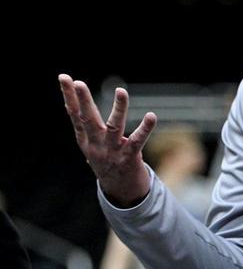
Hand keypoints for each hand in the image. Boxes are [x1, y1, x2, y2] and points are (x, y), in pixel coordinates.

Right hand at [59, 75, 155, 205]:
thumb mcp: (93, 145)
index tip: (64, 77)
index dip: (69, 96)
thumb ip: (87, 127)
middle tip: (78, 82)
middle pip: (87, 119)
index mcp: (85, 139)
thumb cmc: (108, 162)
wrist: (120, 191)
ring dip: (118, 108)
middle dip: (83, 100)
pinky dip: (145, 128)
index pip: (74, 114)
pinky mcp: (129, 158)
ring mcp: (112, 152)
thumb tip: (74, 107)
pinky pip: (137, 141)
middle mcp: (95, 144)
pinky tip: (151, 116)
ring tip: (121, 91)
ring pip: (114, 126)